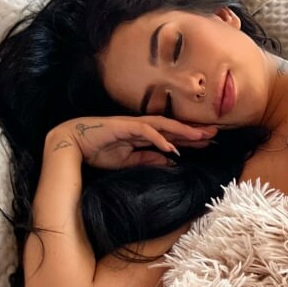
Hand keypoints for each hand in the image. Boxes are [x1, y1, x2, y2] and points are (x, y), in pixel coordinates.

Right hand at [46, 115, 217, 169]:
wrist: (71, 145)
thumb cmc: (97, 152)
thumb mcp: (128, 161)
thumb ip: (148, 160)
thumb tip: (171, 162)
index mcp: (143, 134)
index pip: (172, 134)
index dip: (190, 138)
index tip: (209, 143)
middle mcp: (140, 126)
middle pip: (173, 127)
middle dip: (194, 130)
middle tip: (216, 134)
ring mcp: (132, 124)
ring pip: (163, 124)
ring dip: (183, 131)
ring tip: (201, 137)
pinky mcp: (122, 126)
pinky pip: (144, 131)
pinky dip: (159, 138)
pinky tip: (171, 147)